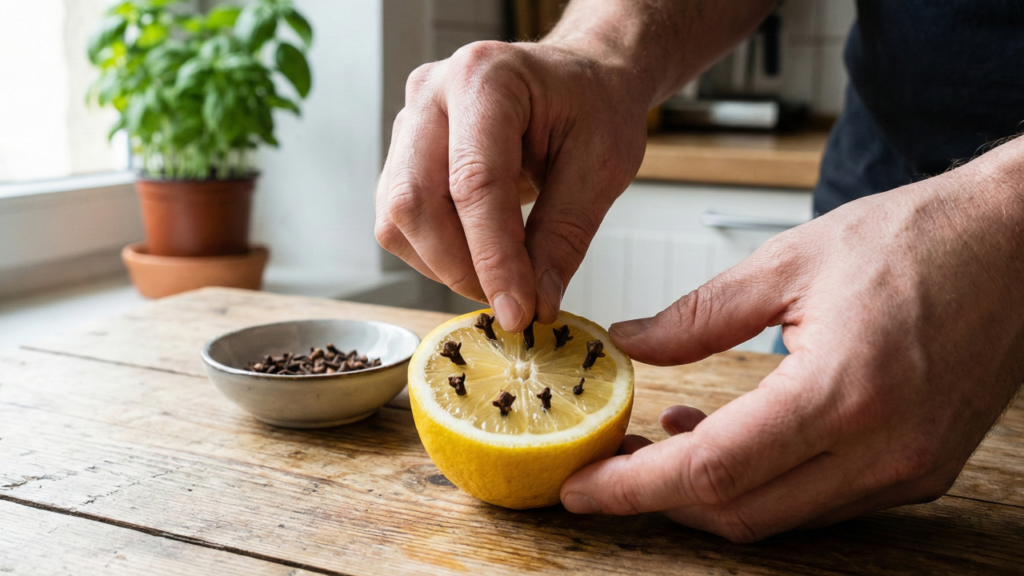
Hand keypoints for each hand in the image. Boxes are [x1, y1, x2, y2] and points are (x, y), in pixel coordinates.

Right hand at [375, 41, 648, 330]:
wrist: (581, 78)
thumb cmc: (595, 106)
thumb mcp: (602, 166)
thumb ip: (565, 235)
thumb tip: (536, 305)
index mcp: (486, 78)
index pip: (474, 182)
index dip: (493, 257)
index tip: (518, 312)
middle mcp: (432, 93)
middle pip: (415, 200)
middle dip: (461, 268)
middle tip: (512, 303)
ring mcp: (409, 121)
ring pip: (397, 217)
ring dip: (445, 265)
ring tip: (500, 278)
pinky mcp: (403, 153)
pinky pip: (398, 221)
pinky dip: (434, 254)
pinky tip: (478, 255)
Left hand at [560, 141, 1023, 541]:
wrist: (1017, 243)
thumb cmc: (917, 238)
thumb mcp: (789, 262)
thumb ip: (697, 316)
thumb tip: (629, 343)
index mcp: (845, 390)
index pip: (714, 470)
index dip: (636, 488)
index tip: (582, 488)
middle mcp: (882, 449)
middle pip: (741, 511)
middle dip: (660, 498)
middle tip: (609, 466)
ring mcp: (907, 469)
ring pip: (778, 516)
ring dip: (709, 491)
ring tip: (662, 440)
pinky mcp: (919, 470)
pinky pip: (819, 502)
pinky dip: (762, 482)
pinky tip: (727, 438)